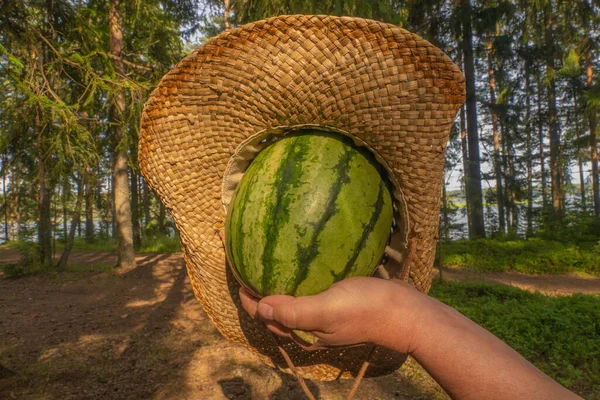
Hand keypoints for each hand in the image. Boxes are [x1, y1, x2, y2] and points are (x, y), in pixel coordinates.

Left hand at [239, 276, 434, 351]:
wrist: (403, 310)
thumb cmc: (364, 309)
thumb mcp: (326, 310)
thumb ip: (293, 311)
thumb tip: (260, 306)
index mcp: (303, 333)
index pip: (265, 316)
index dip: (249, 298)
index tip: (237, 275)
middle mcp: (309, 326)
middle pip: (275, 310)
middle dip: (258, 292)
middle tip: (247, 265)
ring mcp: (323, 314)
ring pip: (291, 300)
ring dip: (277, 285)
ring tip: (266, 262)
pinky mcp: (335, 301)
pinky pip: (308, 291)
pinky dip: (297, 280)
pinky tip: (299, 264)